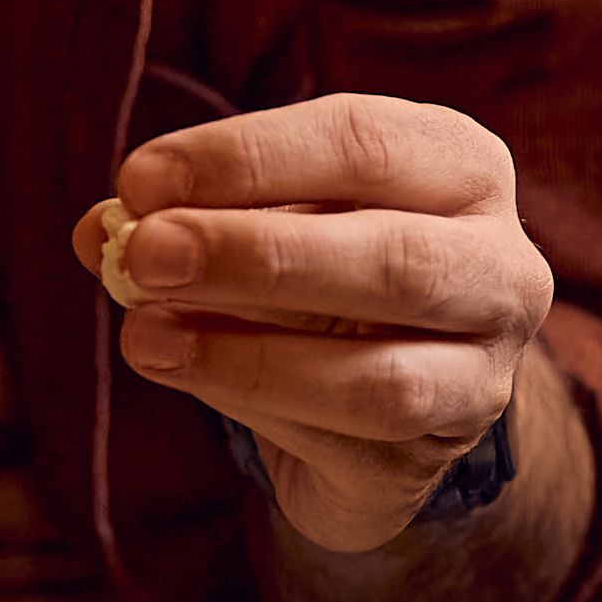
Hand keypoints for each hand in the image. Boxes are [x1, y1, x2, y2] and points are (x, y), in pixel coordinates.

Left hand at [82, 95, 553, 554]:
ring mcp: (484, 374)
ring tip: (144, 335)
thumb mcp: (255, 222)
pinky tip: (184, 374)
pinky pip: (351, 445)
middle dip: (255, 254)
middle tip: (144, 253)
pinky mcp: (438, 458)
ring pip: (382, 377)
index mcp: (460, 168)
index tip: (138, 180)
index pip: (362, 143)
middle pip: (393, 258)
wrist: (376, 402)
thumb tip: (100, 229)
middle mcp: (501, 267)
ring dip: (247, 355)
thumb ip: (187, 217)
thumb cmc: (312, 275)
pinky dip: (257, 405)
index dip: (244, 158)